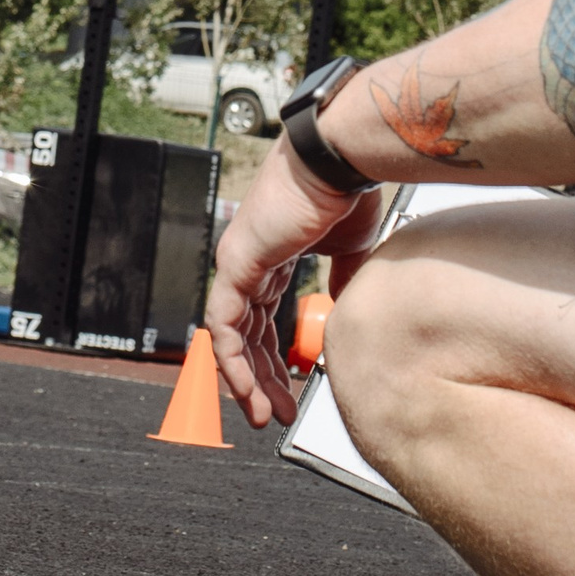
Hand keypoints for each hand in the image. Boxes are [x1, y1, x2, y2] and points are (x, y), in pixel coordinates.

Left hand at [202, 136, 385, 430]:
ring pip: (231, 335)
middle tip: (276, 411)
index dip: (276, 356)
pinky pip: (223, 325)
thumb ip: (343, 280)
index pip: (264, 317)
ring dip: (246, 379)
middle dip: (263, 377)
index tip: (293, 386)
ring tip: (263, 413)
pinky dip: (232, 360)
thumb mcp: (351, 248)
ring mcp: (238, 261)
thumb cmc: (347, 190)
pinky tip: (247, 388)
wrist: (339, 162)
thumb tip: (349, 310)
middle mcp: (251, 260)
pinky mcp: (235, 264)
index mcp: (275, 254)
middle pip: (247, 332)